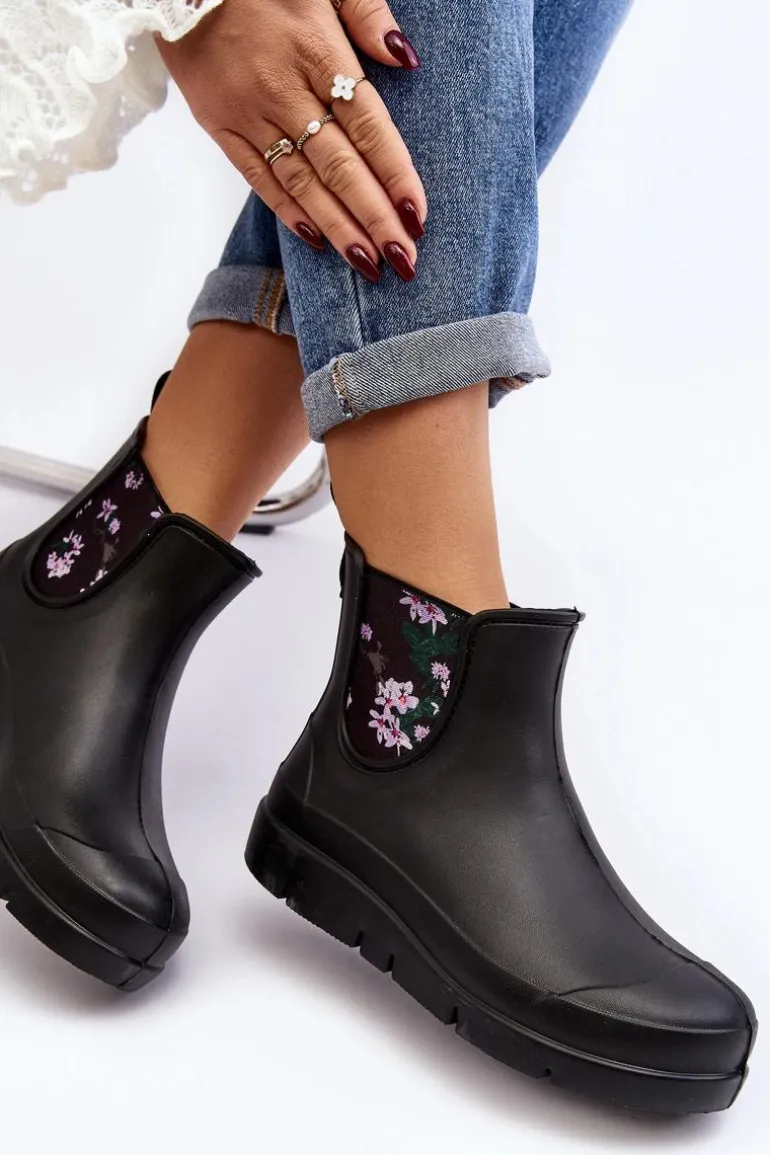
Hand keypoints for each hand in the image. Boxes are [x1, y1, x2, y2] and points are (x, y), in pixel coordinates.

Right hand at [158, 0, 426, 281]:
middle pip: (340, 166)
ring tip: (368, 265)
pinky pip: (256, 178)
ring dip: (338, 227)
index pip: (368, 125)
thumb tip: (403, 56)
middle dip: (375, 218)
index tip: (418, 216)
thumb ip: (366, 12)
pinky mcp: (218, 125)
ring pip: (302, 182)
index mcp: (318, 51)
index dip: (395, 174)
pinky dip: (288, 212)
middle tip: (404, 260)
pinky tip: (317, 240)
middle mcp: (284, 89)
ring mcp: (248, 112)